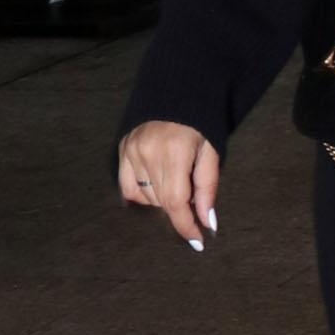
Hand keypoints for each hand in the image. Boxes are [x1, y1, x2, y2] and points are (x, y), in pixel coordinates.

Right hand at [118, 122, 219, 249]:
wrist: (176, 93)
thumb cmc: (200, 125)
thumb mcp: (211, 153)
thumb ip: (208, 188)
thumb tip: (207, 222)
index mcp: (174, 152)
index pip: (176, 202)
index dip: (185, 226)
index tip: (196, 242)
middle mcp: (148, 153)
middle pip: (162, 202)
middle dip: (180, 210)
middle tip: (193, 201)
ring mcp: (131, 151)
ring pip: (146, 198)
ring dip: (163, 200)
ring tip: (176, 183)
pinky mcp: (122, 150)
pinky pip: (129, 188)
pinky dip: (143, 195)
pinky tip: (155, 188)